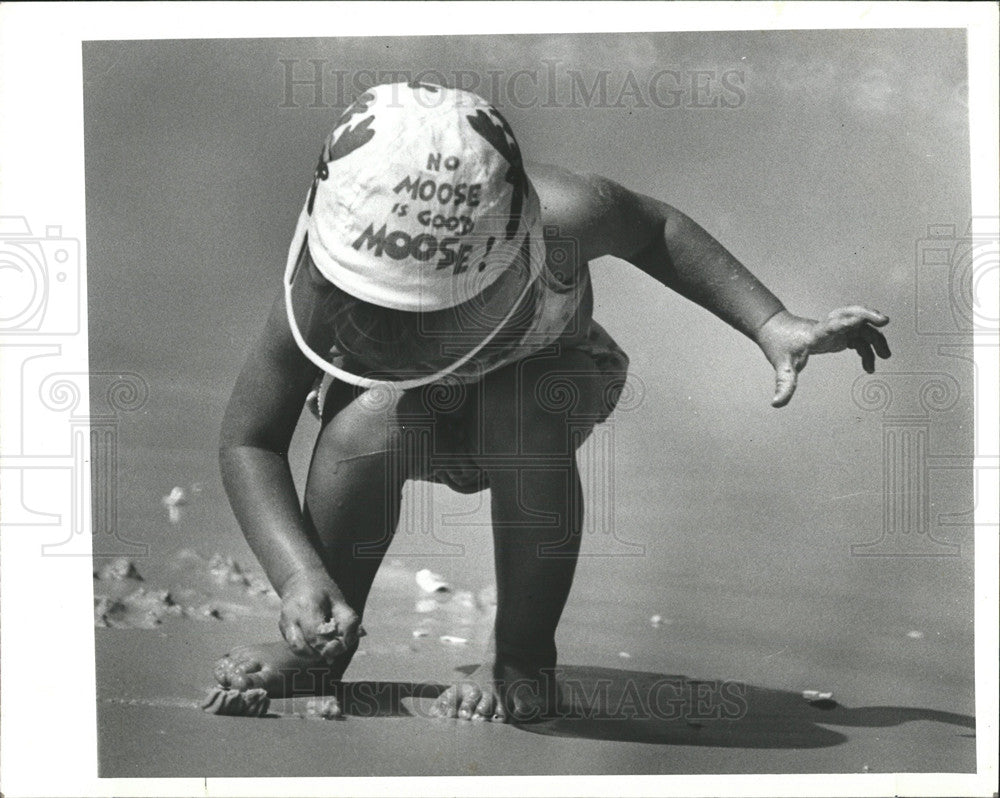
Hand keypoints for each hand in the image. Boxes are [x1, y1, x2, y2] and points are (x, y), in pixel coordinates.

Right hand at [278, 568, 364, 662]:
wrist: (299, 578)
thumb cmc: (322, 589)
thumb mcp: (339, 600)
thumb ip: (347, 620)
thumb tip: (351, 640)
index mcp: (306, 606)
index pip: (315, 636)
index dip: (329, 645)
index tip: (341, 643)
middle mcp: (290, 617)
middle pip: (303, 647)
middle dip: (322, 651)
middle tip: (336, 645)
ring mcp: (284, 624)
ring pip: (297, 650)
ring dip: (315, 653)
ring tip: (328, 644)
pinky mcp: (282, 629)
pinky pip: (296, 646)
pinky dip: (309, 648)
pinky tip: (319, 640)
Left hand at [756, 307, 890, 407]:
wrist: (775, 329)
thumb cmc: (779, 344)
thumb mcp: (782, 366)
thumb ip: (784, 384)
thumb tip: (776, 403)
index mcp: (814, 334)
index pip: (829, 327)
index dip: (843, 323)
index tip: (858, 319)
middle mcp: (827, 328)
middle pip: (851, 315)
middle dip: (868, 315)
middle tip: (884, 321)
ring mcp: (834, 329)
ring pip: (859, 327)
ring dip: (874, 337)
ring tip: (885, 356)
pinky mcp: (838, 334)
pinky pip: (858, 338)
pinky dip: (866, 349)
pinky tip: (869, 365)